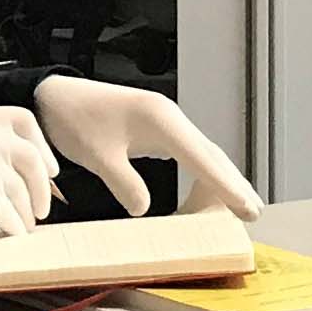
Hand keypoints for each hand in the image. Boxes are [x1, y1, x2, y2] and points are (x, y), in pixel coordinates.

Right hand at [0, 103, 60, 255]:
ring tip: (26, 222)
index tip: (48, 167)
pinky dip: (14, 224)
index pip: (21, 120)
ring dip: (27, 209)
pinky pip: (7, 212)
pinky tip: (12, 231)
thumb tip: (9, 158)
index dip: (41, 145)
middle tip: (43, 204)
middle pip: (29, 156)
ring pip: (20, 188)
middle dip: (42, 184)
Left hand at [32, 76, 263, 219]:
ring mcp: (167, 122)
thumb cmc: (75, 121)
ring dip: (222, 179)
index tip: (246, 209)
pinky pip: (190, 153)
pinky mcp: (158, 129)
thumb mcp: (96, 156)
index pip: (202, 159)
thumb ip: (123, 182)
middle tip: (254, 213)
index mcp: (161, 121)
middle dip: (233, 184)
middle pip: (212, 155)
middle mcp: (171, 119)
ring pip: (204, 154)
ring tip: (241, 205)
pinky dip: (204, 173)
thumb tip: (145, 211)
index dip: (226, 186)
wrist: (57, 96)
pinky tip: (208, 189)